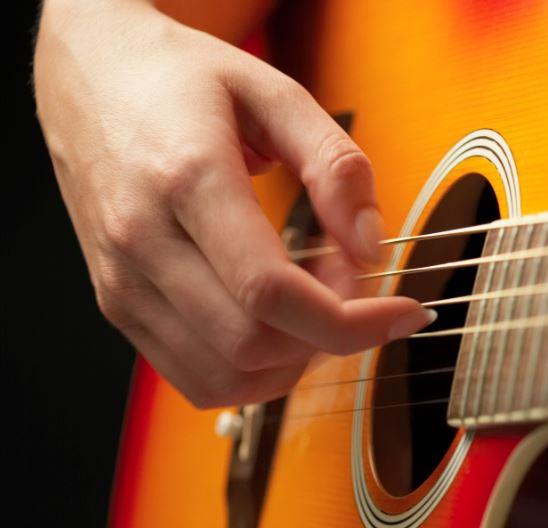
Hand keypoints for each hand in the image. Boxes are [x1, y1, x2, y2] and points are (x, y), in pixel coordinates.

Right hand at [33, 0, 433, 407]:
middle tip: (349, 282)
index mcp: (185, 179)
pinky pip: (198, 379)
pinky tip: (277, 322)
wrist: (91, 76)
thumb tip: (371, 248)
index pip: (270, 292)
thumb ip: (337, 166)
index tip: (403, 312)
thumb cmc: (180, 81)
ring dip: (294, 360)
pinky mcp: (118, 306)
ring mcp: (123, 281)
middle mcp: (142, 239)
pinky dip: (255, 371)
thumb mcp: (275, 91)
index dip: (351, 322)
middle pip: (252, 344)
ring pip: (226, 378)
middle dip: (327, 333)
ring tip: (313, 300)